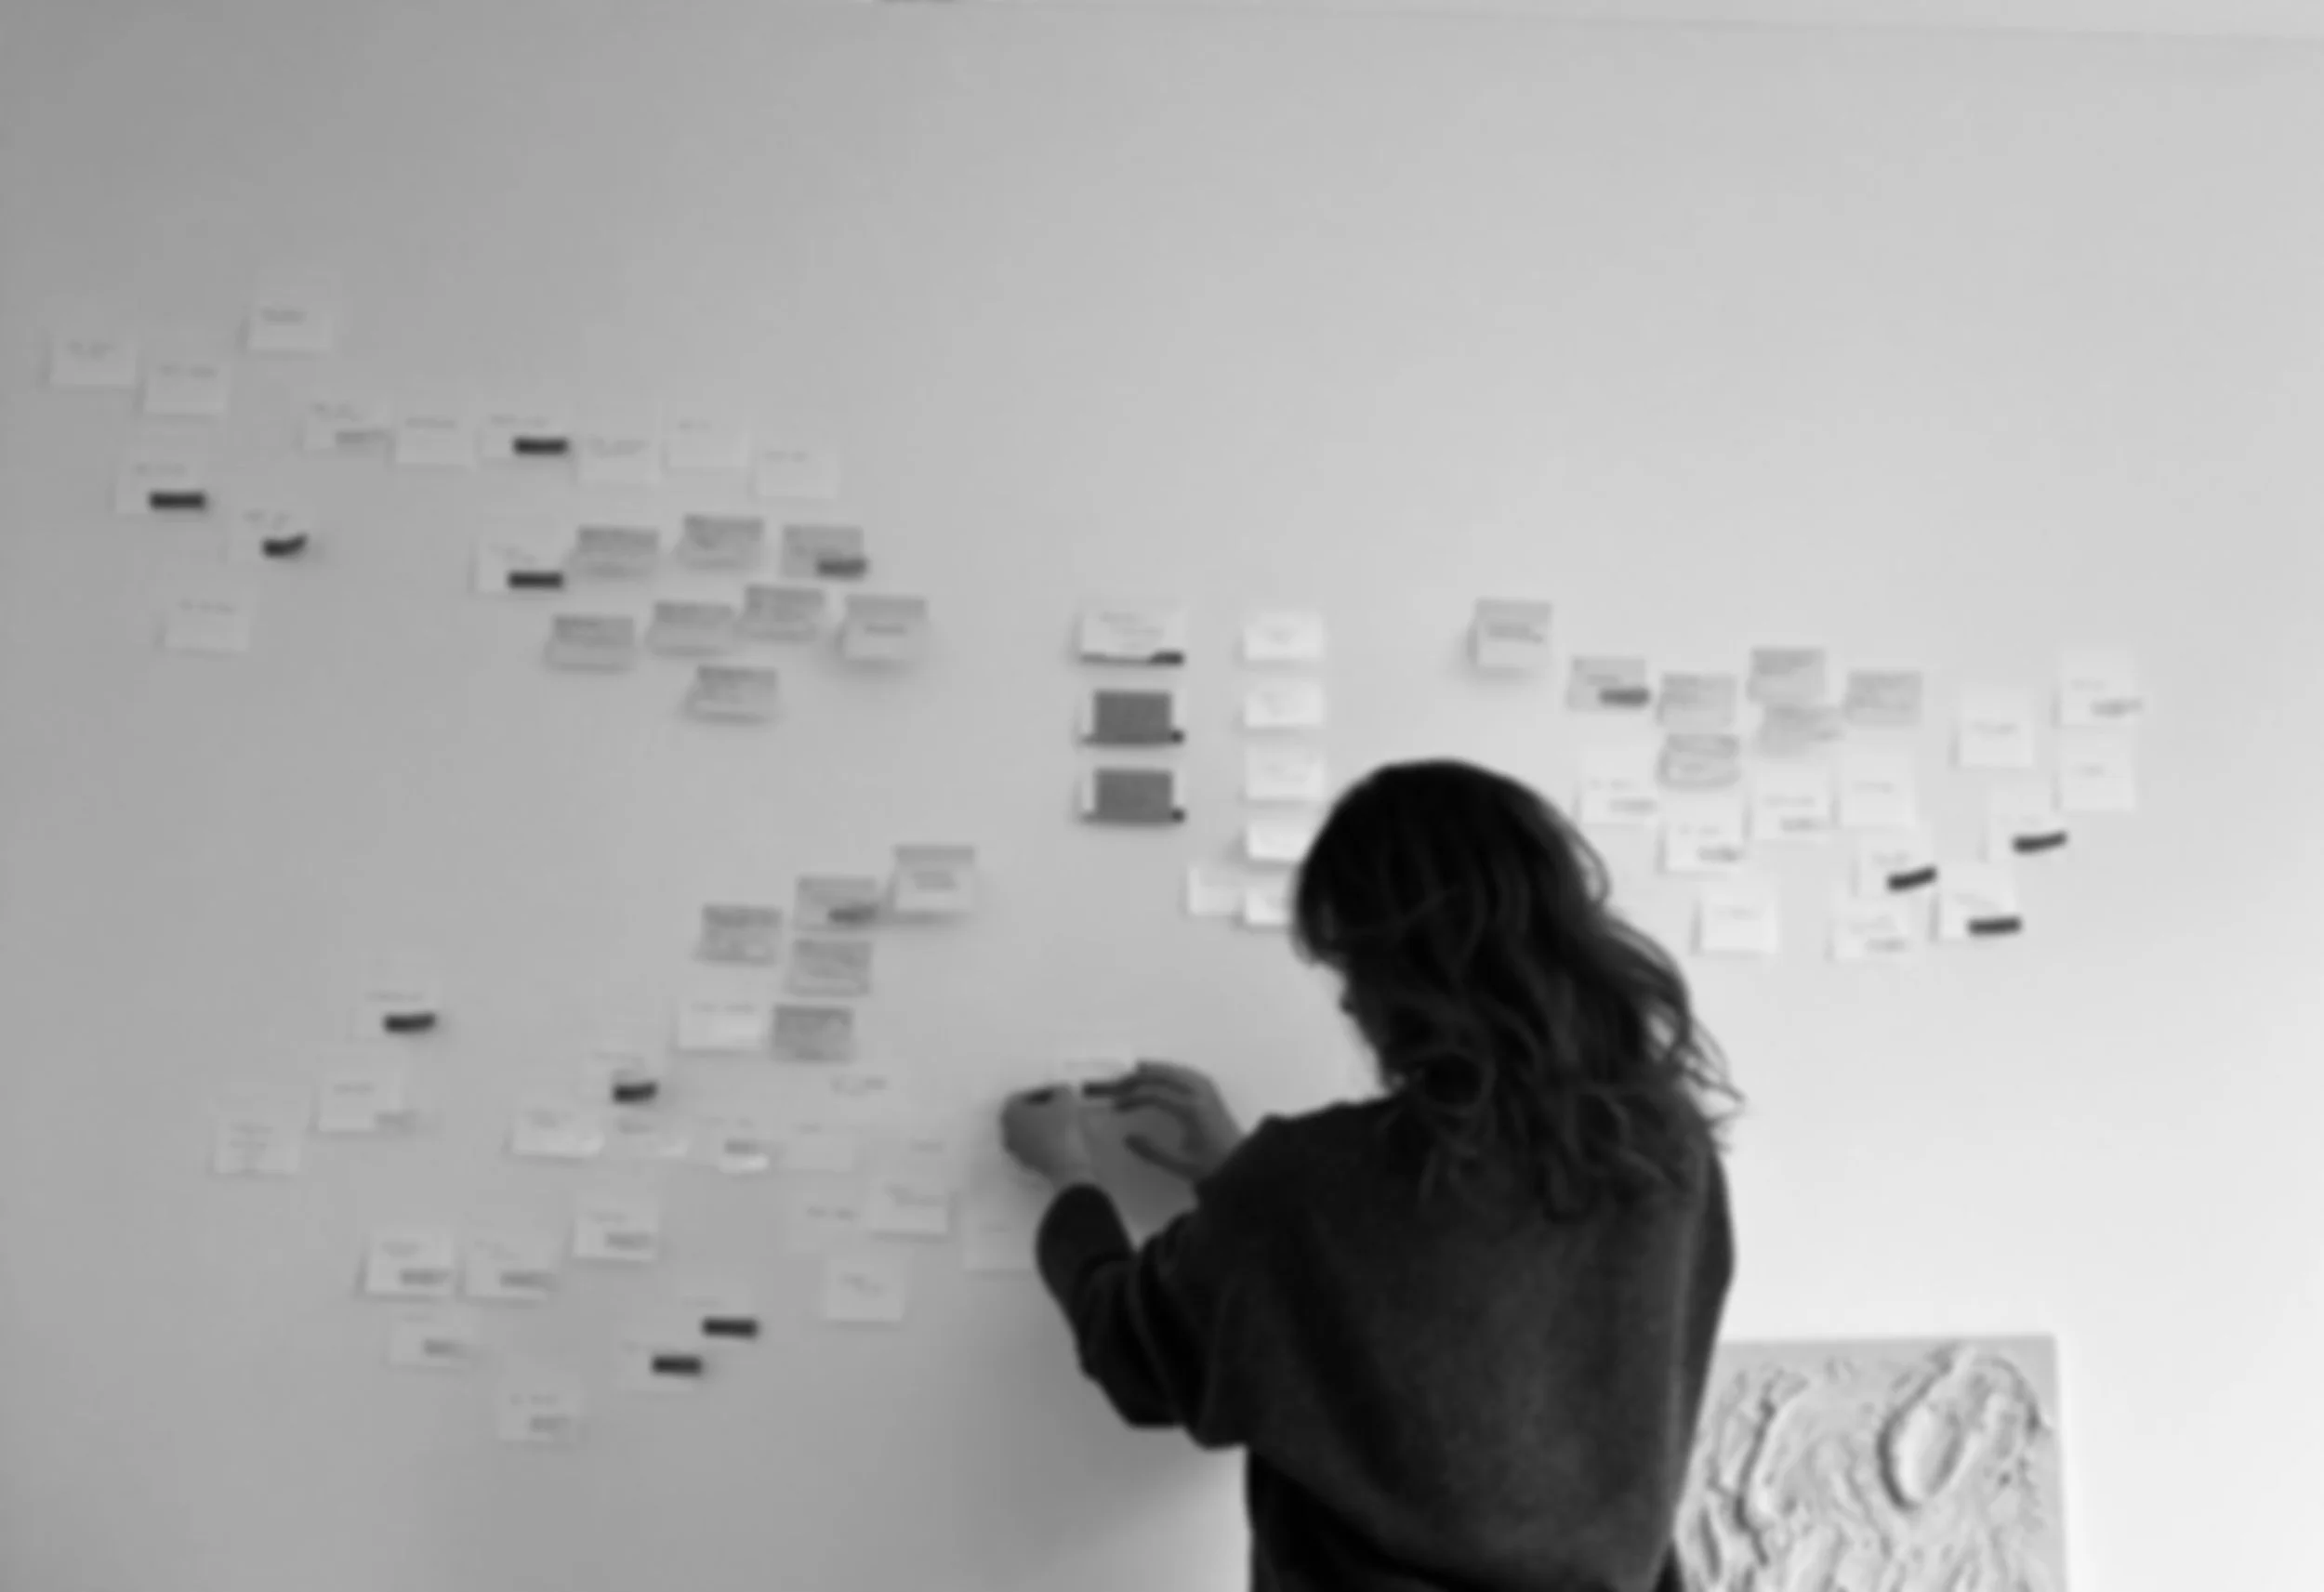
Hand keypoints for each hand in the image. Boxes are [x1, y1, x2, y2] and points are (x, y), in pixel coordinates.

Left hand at [999, 1087, 1097, 1187]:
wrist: (1065, 1164)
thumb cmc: (1060, 1127)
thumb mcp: (1064, 1099)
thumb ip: (1060, 1090)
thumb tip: (1060, 1090)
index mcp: (1009, 1112)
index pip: (1023, 1095)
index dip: (1042, 1091)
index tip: (1057, 1092)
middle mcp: (1006, 1130)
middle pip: (1022, 1112)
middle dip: (1040, 1107)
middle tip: (1058, 1103)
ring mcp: (1014, 1148)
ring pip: (1027, 1129)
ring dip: (1041, 1122)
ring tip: (1061, 1119)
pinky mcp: (1025, 1162)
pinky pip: (1032, 1143)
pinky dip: (1043, 1137)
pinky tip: (1060, 1135)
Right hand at [1086, 1061, 1244, 1181]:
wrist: (1244, 1165)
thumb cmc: (1213, 1167)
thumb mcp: (1181, 1165)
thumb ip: (1153, 1152)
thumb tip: (1128, 1138)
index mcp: (1192, 1110)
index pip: (1155, 1094)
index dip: (1132, 1098)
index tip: (1117, 1107)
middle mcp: (1200, 1094)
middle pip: (1164, 1075)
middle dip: (1137, 1077)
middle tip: (1118, 1084)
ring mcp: (1208, 1090)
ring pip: (1176, 1069)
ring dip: (1153, 1069)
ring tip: (1133, 1071)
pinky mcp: (1212, 1093)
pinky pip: (1187, 1072)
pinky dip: (1170, 1070)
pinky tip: (1162, 1074)